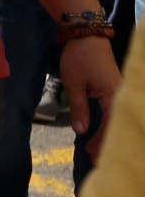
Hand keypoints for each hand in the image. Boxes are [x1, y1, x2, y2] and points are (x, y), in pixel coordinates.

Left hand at [62, 33, 122, 158]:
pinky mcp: (116, 91)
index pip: (111, 124)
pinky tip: (99, 135)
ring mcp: (121, 93)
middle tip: (95, 160)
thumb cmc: (79, 57)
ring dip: (107, 136)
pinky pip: (115, 113)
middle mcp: (122, 96)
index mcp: (114, 95)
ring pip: (117, 120)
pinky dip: (108, 125)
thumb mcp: (74, 83)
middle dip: (107, 143)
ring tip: (94, 151)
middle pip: (118, 125)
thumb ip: (79, 108)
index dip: (103, 141)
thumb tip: (81, 132)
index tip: (93, 155)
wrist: (87, 36)